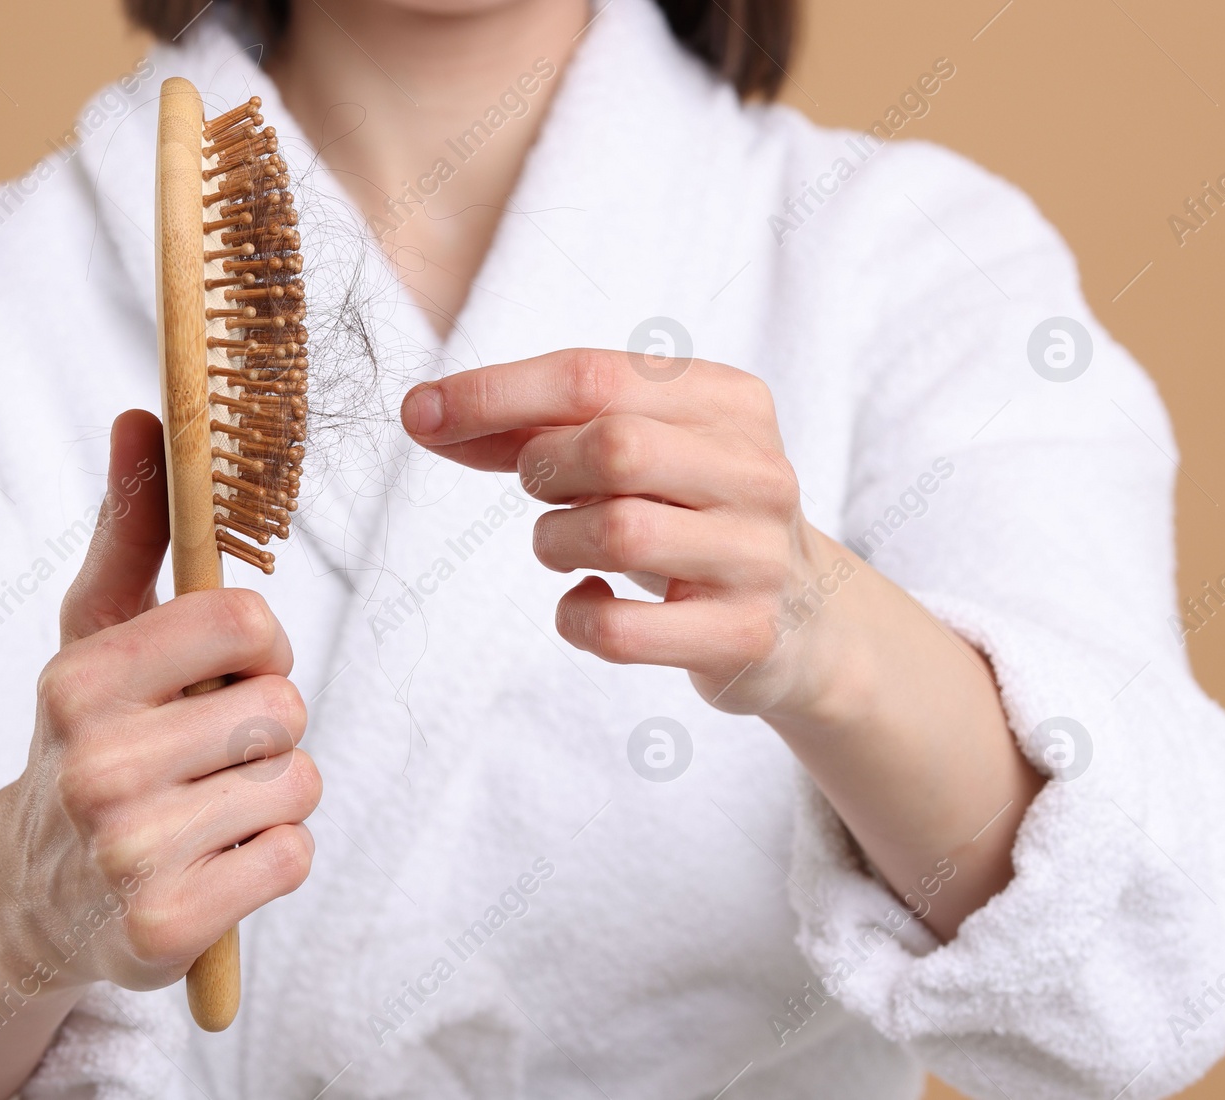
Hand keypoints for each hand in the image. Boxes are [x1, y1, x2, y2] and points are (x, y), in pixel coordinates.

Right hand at [0, 410, 319, 1097]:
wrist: (31, 897)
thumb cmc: (88, 740)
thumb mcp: (95, 634)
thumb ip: (133, 528)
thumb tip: (143, 415)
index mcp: (79, 680)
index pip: (247, 621)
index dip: (260, 645)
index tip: (227, 671)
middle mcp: (95, 766)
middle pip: (284, 706)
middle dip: (266, 727)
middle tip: (206, 754)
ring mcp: (129, 853)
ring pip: (299, 781)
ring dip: (273, 793)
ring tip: (208, 807)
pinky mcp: (168, 927)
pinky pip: (294, 855)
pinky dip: (274, 856)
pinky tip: (215, 861)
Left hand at [401, 348, 849, 717]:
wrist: (805, 623)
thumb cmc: (692, 518)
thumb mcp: (639, 454)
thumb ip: (540, 428)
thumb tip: (426, 413)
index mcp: (729, 401)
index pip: (593, 375)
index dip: (493, 393)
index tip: (419, 413)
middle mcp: (756, 471)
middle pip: (612, 446)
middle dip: (545, 471)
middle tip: (545, 493)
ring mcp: (755, 556)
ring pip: (617, 534)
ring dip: (555, 543)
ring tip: (568, 548)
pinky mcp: (742, 635)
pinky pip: (618, 630)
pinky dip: (575, 618)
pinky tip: (588, 602)